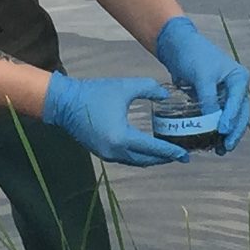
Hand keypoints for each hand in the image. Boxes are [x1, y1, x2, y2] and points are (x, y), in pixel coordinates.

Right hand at [41, 70, 188, 167]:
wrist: (64, 102)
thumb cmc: (94, 94)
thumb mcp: (125, 87)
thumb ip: (149, 89)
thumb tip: (166, 95)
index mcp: (122, 137)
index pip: (152, 148)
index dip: (170, 151)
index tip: (185, 155)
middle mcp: (115, 151)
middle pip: (145, 160)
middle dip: (164, 158)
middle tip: (180, 155)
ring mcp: (107, 154)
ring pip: (135, 162)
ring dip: (151, 159)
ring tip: (167, 154)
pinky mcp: (101, 152)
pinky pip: (125, 159)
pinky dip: (139, 157)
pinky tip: (146, 150)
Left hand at [154, 16, 249, 152]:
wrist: (178, 47)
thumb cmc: (192, 56)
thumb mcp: (201, 76)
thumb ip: (208, 98)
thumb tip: (212, 122)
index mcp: (239, 77)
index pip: (239, 101)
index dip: (232, 118)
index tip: (224, 131)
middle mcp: (237, 87)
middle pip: (241, 114)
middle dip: (234, 132)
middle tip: (226, 147)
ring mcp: (227, 95)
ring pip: (232, 119)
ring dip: (228, 135)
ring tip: (220, 150)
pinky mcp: (216, 100)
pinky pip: (220, 118)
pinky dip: (217, 130)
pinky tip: (212, 143)